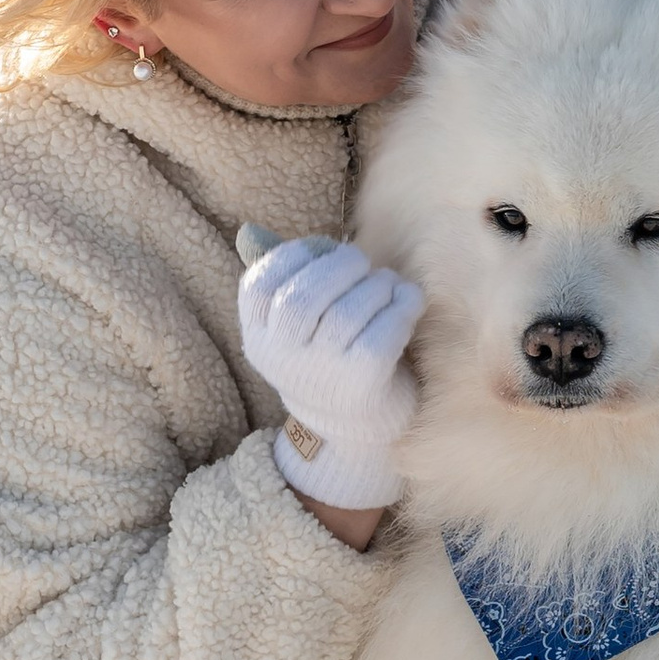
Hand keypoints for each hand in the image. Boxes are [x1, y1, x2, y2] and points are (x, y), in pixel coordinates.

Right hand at [238, 233, 423, 513]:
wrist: (357, 430)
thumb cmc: (326, 358)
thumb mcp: (294, 325)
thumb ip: (279, 277)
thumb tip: (249, 229)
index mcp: (257, 340)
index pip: (259, 285)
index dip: (293, 255)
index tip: (322, 250)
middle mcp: (282, 361)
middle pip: (303, 297)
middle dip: (339, 267)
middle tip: (362, 264)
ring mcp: (321, 376)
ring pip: (347, 312)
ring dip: (376, 285)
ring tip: (389, 284)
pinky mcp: (363, 386)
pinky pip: (383, 332)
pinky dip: (403, 306)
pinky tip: (409, 301)